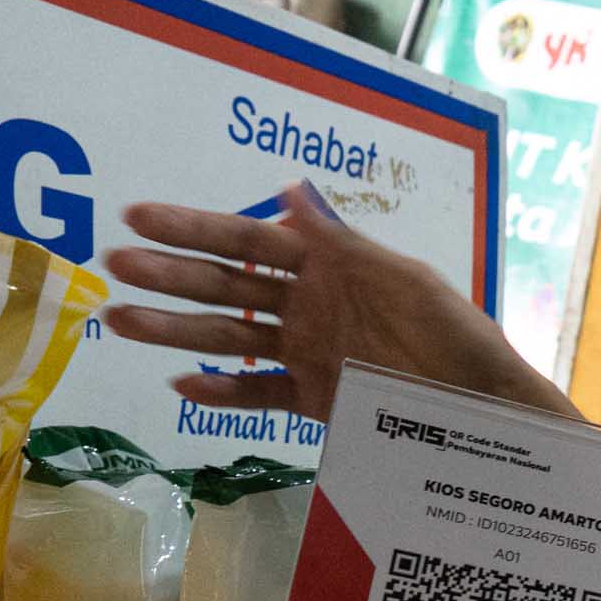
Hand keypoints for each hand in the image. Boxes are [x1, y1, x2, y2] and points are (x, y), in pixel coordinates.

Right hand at [102, 183, 569, 425]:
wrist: (487, 410)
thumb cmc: (456, 336)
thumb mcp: (404, 282)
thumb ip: (342, 243)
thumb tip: (291, 190)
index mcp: (332, 267)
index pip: (250, 241)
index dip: (196, 228)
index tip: (139, 216)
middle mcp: (312, 305)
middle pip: (228, 285)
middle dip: (171, 274)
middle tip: (112, 264)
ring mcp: (310, 353)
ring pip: (230, 336)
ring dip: (176, 328)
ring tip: (120, 320)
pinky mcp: (316, 400)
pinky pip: (258, 393)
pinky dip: (221, 390)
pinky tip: (179, 384)